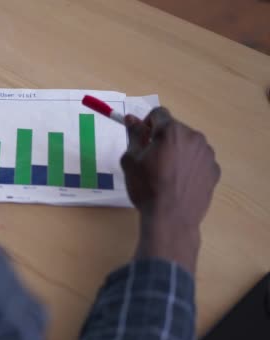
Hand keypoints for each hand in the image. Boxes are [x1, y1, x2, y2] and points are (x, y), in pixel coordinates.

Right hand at [121, 107, 220, 273]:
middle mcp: (194, 137)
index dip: (146, 124)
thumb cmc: (146, 187)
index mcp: (172, 131)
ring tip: (166, 174)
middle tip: (151, 160)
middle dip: (162, 138)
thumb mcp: (131, 160)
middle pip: (175, 129)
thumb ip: (133, 135)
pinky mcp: (214, 170)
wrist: (171, 218)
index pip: (158, 114)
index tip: (141, 139)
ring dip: (177, 151)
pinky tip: (179, 183)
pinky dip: (189, 166)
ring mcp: (207, 154)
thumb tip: (132, 119)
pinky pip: (198, 160)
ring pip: (188, 144)